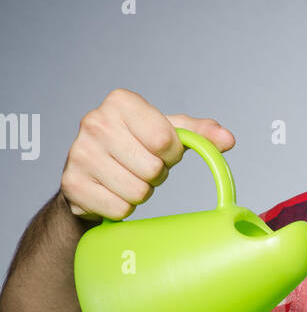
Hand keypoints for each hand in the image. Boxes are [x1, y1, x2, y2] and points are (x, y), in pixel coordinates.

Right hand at [60, 88, 235, 221]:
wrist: (90, 175)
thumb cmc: (134, 147)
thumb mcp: (167, 133)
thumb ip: (199, 133)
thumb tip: (228, 139)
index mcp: (120, 102)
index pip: (165, 140)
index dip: (172, 154)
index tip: (163, 152)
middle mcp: (94, 122)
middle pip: (153, 168)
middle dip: (156, 175)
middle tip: (143, 168)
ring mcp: (79, 154)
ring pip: (137, 191)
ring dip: (141, 193)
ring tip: (129, 179)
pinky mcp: (72, 185)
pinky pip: (119, 209)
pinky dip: (123, 208)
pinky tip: (113, 193)